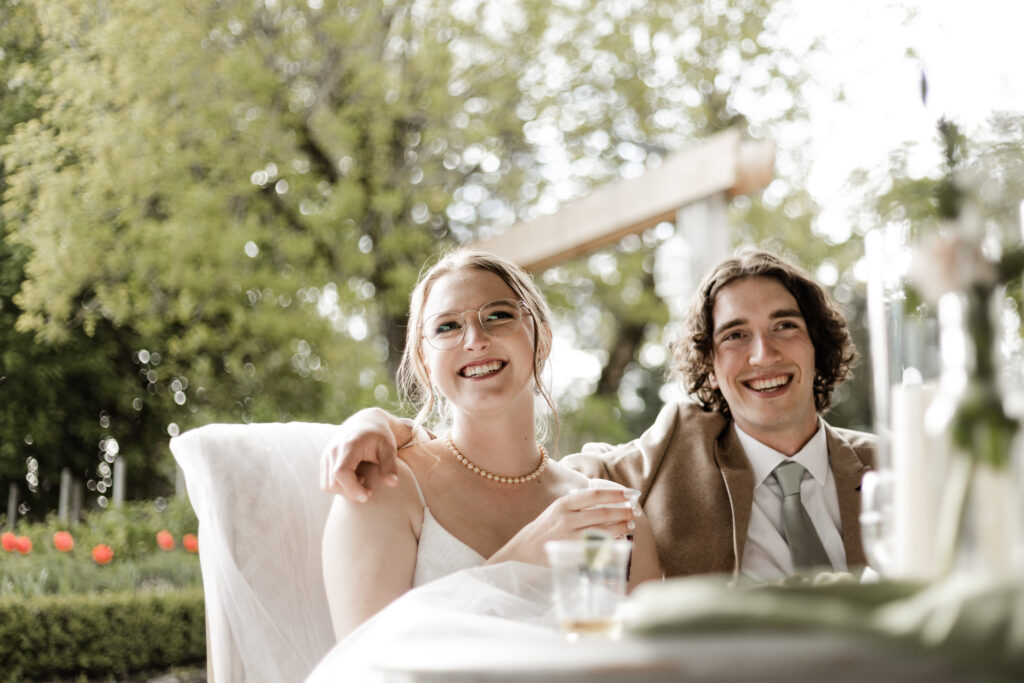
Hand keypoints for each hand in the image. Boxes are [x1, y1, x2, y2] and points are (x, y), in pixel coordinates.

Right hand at [319, 408, 402, 501]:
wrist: (365, 422)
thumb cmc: (379, 436)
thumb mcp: (389, 448)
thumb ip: (390, 465)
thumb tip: (393, 484)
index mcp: (349, 445)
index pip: (341, 473)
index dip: (352, 489)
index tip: (368, 495)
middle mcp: (333, 450)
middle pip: (333, 483)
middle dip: (351, 493)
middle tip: (369, 490)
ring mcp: (326, 456)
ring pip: (327, 485)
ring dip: (344, 491)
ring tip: (361, 480)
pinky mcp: (324, 461)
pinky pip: (325, 482)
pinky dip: (338, 487)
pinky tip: (353, 478)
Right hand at [489, 488, 637, 565]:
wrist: (521, 554)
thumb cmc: (544, 531)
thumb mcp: (556, 512)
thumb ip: (577, 506)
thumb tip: (607, 503)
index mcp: (562, 504)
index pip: (594, 494)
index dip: (615, 493)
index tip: (629, 493)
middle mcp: (566, 519)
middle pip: (602, 512)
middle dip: (622, 511)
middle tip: (634, 511)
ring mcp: (568, 538)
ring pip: (602, 530)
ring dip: (619, 527)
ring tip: (629, 525)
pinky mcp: (571, 555)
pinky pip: (596, 549)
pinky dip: (610, 545)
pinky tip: (618, 543)